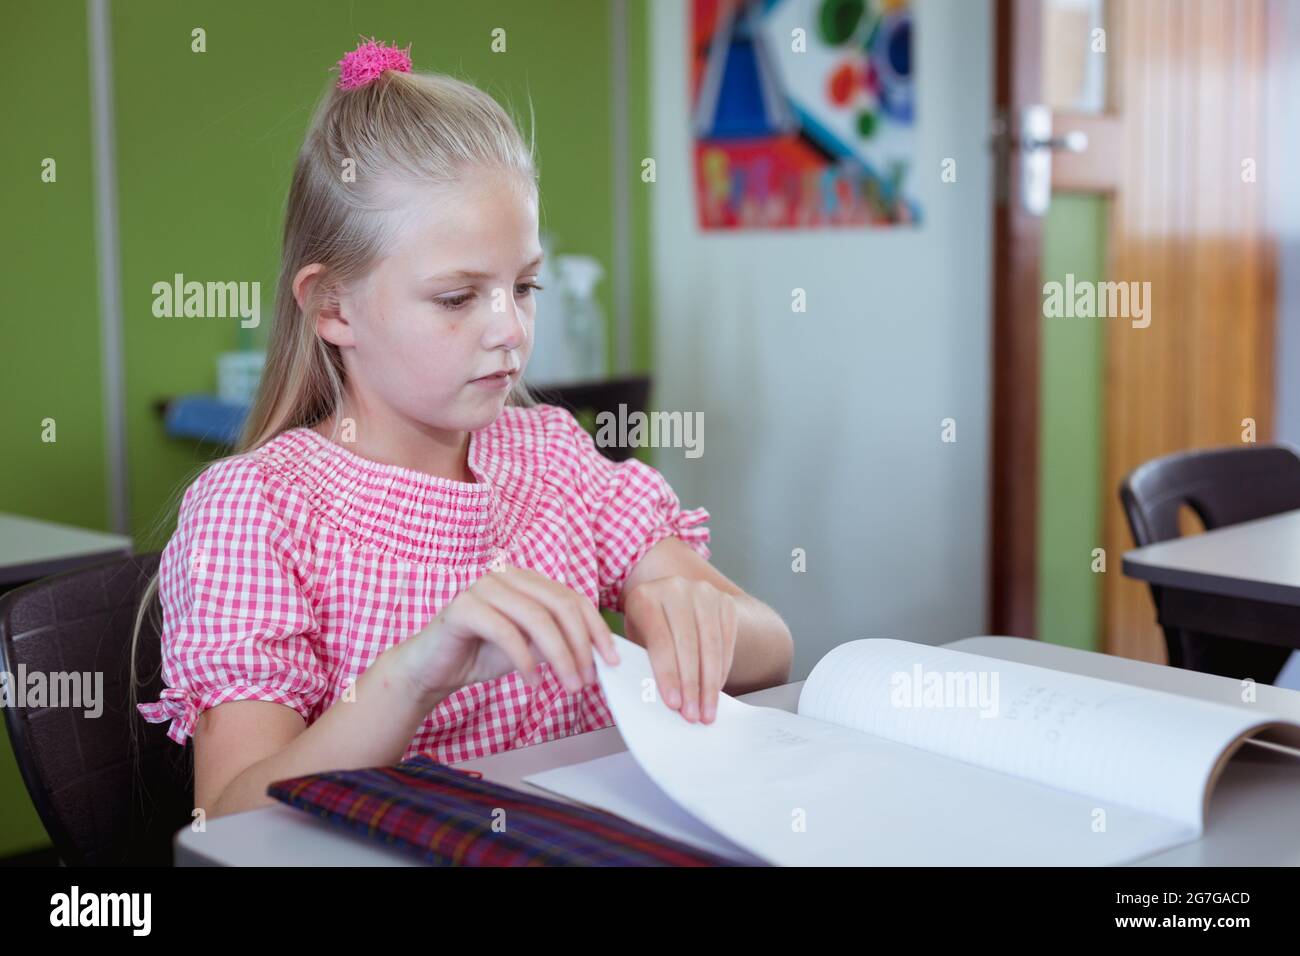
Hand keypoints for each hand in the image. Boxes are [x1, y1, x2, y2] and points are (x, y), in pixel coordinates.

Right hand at [395, 565, 619, 705]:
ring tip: (569, 685)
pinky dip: (525, 660)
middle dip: (581, 645)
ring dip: (560, 656)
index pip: (573, 598)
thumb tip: (597, 655)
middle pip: (560, 605)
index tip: (612, 660)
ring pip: (537, 618)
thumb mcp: (530, 648)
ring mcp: (483, 586)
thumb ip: (559, 643)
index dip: (596, 629)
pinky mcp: (463, 606)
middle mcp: (507, 575)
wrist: (431, 669)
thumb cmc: (481, 654)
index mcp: (527, 580)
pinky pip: (505, 632)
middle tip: (589, 680)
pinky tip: (533, 682)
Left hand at [623, 577, 737, 723]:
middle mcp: (675, 588)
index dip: (668, 675)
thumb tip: (655, 699)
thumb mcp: (638, 639)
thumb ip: (644, 662)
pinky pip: (726, 641)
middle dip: (691, 685)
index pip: (660, 641)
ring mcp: (703, 592)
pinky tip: (716, 689)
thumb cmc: (650, 627)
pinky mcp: (724, 601)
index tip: (673, 704)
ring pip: (711, 645)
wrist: (675, 600)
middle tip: (692, 715)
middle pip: (688, 644)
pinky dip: (722, 669)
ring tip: (707, 710)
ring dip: (710, 683)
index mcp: (645, 596)